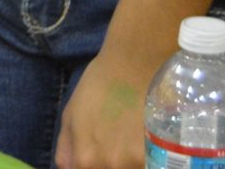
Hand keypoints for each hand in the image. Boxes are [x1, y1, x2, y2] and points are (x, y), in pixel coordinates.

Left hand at [53, 48, 150, 168]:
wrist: (132, 66)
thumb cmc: (98, 86)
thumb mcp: (70, 115)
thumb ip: (66, 149)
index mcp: (84, 159)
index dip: (88, 167)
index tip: (94, 157)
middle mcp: (108, 165)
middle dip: (108, 164)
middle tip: (114, 144)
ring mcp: (133, 162)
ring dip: (128, 162)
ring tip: (129, 142)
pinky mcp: (157, 154)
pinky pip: (150, 164)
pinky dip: (146, 159)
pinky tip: (144, 142)